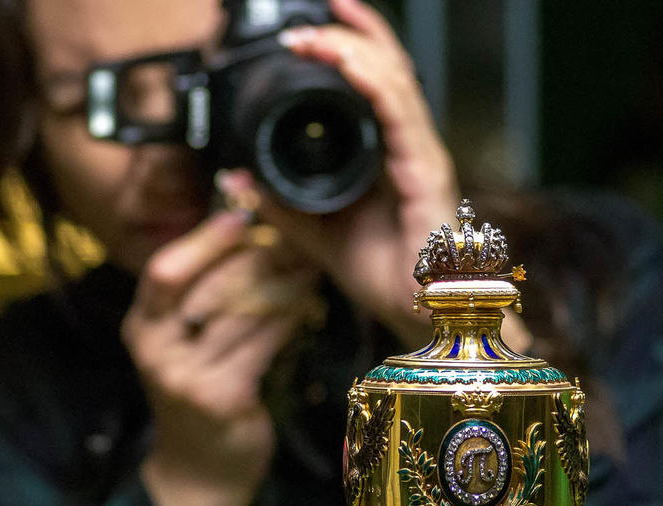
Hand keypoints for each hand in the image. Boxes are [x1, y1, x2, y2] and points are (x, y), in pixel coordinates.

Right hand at [124, 209, 319, 505]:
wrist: (201, 470)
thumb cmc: (199, 393)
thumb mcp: (184, 342)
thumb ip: (202, 294)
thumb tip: (242, 226)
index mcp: (140, 325)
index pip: (164, 270)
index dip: (204, 239)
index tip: (241, 212)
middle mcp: (154, 349)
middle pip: (209, 286)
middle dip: (257, 255)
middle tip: (296, 234)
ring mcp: (186, 376)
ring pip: (243, 312)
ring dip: (283, 282)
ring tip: (310, 261)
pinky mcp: (221, 397)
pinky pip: (263, 343)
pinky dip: (290, 318)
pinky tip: (309, 302)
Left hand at [246, 0, 457, 345]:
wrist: (420, 318)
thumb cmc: (385, 277)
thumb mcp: (315, 234)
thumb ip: (280, 204)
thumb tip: (237, 177)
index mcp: (388, 153)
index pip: (375, 81)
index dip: (349, 44)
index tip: (308, 25)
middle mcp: (410, 145)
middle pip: (388, 67)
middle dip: (350, 32)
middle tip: (307, 17)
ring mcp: (421, 155)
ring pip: (393, 80)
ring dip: (352, 50)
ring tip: (313, 34)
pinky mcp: (426, 172)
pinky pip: (400, 116)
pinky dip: (374, 83)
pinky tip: (347, 63)